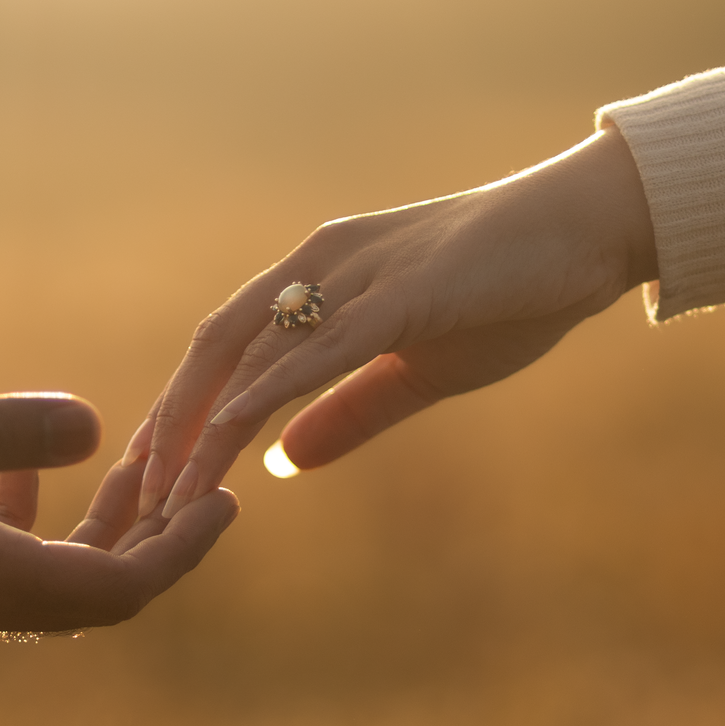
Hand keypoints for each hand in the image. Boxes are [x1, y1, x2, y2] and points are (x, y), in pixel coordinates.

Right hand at [0, 388, 237, 635]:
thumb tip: (96, 425)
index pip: (114, 591)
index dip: (181, 551)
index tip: (228, 496)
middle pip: (97, 592)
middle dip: (157, 532)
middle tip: (197, 461)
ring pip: (54, 577)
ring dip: (104, 522)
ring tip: (140, 454)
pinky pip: (6, 563)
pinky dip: (41, 519)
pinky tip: (34, 466)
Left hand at [136, 128, 655, 518]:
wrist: (593, 228)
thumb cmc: (513, 291)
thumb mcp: (419, 369)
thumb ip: (349, 411)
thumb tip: (283, 461)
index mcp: (321, 277)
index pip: (226, 347)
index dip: (181, 411)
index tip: (146, 476)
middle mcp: (321, 264)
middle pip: (214, 346)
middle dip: (169, 423)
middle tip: (131, 498)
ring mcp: (358, 274)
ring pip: (252, 352)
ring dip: (201, 426)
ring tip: (165, 492)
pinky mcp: (401, 292)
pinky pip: (317, 350)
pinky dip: (266, 397)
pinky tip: (234, 441)